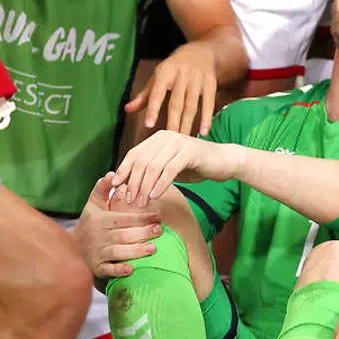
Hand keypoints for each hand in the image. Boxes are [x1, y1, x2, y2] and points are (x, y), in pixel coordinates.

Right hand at [73, 174, 162, 279]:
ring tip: (152, 249)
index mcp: (100, 220)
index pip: (122, 218)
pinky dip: (118, 270)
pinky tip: (131, 269)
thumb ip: (102, 189)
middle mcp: (98, 236)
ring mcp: (97, 253)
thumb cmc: (88, 225)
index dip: (141, 218)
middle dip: (142, 233)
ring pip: (117, 252)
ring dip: (135, 251)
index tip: (158, 217)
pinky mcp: (96, 268)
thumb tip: (112, 174)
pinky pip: (108, 270)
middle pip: (122, 235)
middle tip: (159, 231)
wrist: (70, 250)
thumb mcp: (92, 206)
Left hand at [112, 130, 239, 204]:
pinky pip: (169, 170)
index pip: (134, 154)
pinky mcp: (189, 152)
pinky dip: (160, 185)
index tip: (115, 187)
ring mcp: (178, 143)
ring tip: (141, 202)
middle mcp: (166, 136)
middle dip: (133, 183)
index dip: (123, 170)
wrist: (224, 161)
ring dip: (145, 187)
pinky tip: (155, 196)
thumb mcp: (169, 166)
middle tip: (129, 201)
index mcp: (158, 138)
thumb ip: (153, 169)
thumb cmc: (196, 166)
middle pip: (142, 161)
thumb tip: (129, 182)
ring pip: (153, 166)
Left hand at [125, 41, 218, 136]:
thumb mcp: (158, 78)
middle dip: (173, 122)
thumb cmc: (174, 69)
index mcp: (165, 72)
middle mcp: (182, 74)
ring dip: (188, 124)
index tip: (149, 125)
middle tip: (169, 140)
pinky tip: (203, 131)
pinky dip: (206, 118)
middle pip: (177, 103)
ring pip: (192, 105)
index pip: (157, 92)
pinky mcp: (211, 84)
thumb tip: (127, 109)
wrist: (201, 53)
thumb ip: (144, 96)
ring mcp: (197, 79)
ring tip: (183, 140)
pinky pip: (208, 103)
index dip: (153, 109)